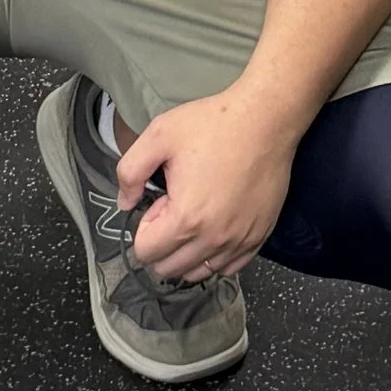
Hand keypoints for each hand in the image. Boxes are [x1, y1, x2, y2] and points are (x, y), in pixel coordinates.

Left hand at [116, 86, 298, 282]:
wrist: (266, 119)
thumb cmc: (215, 125)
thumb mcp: (159, 135)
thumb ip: (130, 172)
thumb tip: (125, 203)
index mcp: (186, 218)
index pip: (145, 252)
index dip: (145, 224)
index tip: (162, 199)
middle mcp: (214, 239)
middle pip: (169, 268)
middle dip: (162, 243)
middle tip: (176, 206)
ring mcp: (239, 241)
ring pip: (198, 272)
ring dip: (187, 253)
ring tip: (196, 216)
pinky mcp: (259, 236)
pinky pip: (229, 267)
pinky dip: (215, 256)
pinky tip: (216, 226)